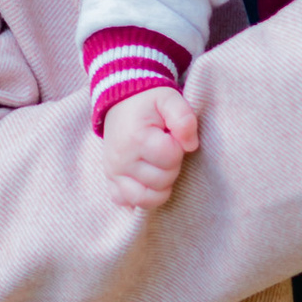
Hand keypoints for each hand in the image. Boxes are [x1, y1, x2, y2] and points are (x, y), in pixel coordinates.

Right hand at [99, 86, 199, 212]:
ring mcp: (113, 173)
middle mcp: (121, 160)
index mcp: (136, 139)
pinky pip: (127, 202)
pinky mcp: (110, 181)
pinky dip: (141, 197)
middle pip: (161, 181)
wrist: (120, 101)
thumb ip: (184, 118)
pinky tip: (148, 181)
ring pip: (145, 199)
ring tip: (160, 166)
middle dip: (171, 166)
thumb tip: (190, 146)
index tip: (172, 136)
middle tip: (166, 149)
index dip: (179, 148)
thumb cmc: (149, 102)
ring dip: (160, 186)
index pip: (170, 158)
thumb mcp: (169, 98)